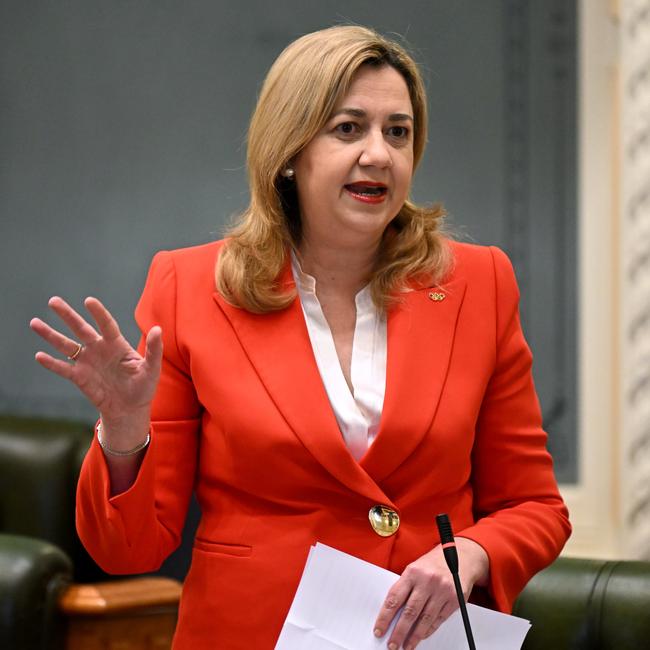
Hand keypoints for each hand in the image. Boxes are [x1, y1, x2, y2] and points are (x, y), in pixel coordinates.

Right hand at [30, 296, 161, 445]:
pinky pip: (63, 368)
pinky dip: (51, 363)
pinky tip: (39, 356)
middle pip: (80, 329)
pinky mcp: (79, 377)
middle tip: (53, 301)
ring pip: (66, 345)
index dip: (98, 313)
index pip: (106, 324)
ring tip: (34, 322)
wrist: (130, 409)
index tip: (89, 301)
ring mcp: (87, 362)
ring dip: (50, 335)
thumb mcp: (152, 369)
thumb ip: (154, 349)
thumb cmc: (143, 387)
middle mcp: (99, 349)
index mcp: (116, 344)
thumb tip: (158, 330)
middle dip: (67, 315)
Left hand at [373, 537, 488, 649]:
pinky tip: (421, 637)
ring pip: (425, 619)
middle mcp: (427, 581)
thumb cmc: (434, 563)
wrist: (462, 555)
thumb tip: (392, 612)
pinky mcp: (455, 599)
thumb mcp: (415, 568)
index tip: (379, 630)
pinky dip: (429, 630)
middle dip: (399, 632)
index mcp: (413, 572)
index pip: (395, 598)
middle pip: (410, 612)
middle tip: (392, 644)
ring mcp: (442, 591)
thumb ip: (405, 587)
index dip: (385, 617)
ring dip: (414, 636)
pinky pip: (439, 619)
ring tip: (406, 646)